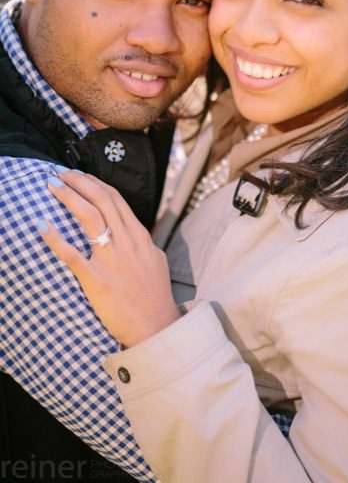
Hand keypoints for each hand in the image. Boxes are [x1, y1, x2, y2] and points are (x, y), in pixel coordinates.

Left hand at [37, 170, 179, 347]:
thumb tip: (131, 232)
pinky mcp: (97, 278)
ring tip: (51, 186)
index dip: (94, 183)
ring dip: (69, 197)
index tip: (78, 175)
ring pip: (90, 216)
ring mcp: (112, 258)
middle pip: (102, 200)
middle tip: (59, 173)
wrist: (155, 324)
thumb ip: (142, 243)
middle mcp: (127, 241)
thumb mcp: (155, 260)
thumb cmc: (155, 295)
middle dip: (79, 181)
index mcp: (140, 236)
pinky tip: (42, 226)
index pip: (116, 199)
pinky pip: (72, 254)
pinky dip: (55, 238)